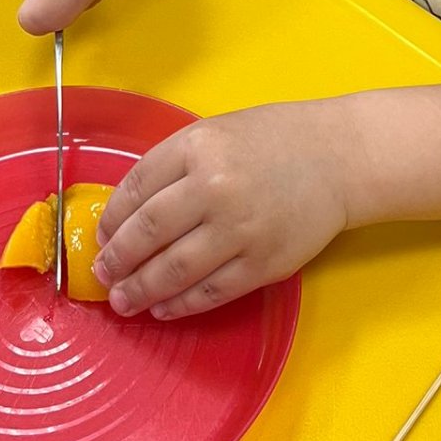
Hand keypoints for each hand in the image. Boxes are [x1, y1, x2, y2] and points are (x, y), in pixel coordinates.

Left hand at [93, 100, 352, 318]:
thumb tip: (127, 213)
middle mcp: (214, 187)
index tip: (101, 235)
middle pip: (147, 233)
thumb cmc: (273, 140)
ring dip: (140, 290)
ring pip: (173, 270)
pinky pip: (210, 292)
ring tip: (123, 301)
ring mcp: (239, 230)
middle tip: (103, 275)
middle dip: (117, 260)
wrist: (338, 158)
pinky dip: (181, 305)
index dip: (111, 218)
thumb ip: (173, 165)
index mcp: (197, 147)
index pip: (136, 188)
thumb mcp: (214, 132)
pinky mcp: (262, 264)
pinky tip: (163, 307)